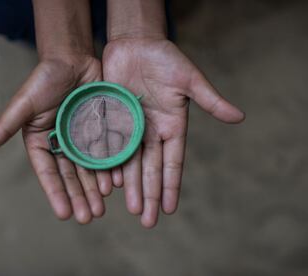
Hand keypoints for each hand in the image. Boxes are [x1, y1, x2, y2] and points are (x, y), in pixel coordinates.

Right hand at [0, 55, 112, 223]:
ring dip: (95, 189)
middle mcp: (61, 143)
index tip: (65, 214)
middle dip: (79, 197)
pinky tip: (116, 183)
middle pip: (71, 175)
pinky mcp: (99, 130)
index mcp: (40, 141)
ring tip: (102, 207)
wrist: (73, 59)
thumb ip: (5, 125)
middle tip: (89, 217)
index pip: (48, 172)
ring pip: (89, 168)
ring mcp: (81, 138)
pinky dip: (110, 168)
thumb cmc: (44, 78)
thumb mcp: (24, 103)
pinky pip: (106, 152)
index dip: (56, 193)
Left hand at [103, 38, 244, 227]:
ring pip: (130, 163)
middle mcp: (151, 132)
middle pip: (150, 169)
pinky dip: (110, 165)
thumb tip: (239, 117)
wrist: (135, 44)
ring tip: (132, 209)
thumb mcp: (189, 79)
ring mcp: (130, 128)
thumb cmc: (165, 59)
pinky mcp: (112, 120)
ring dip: (131, 187)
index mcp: (172, 126)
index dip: (171, 185)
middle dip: (150, 194)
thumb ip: (210, 100)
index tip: (169, 208)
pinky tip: (110, 184)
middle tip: (147, 221)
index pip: (172, 162)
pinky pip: (111, 147)